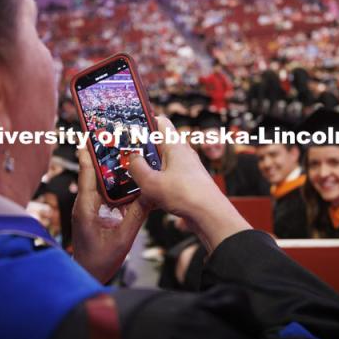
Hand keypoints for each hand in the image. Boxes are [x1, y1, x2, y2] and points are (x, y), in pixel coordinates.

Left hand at [72, 148, 150, 282]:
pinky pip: (104, 193)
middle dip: (102, 154)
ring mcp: (89, 207)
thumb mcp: (123, 237)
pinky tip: (126, 178)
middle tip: (112, 136)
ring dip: (109, 168)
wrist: (87, 275)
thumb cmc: (99, 260)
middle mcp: (85, 203)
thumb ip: (137, 214)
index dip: (88, 153)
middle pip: (93, 173)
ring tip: (121, 151)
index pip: (87, 173)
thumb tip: (151, 193)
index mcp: (86, 206)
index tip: (90, 134)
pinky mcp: (94, 212)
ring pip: (99, 182)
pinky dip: (114, 183)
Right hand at [129, 116, 250, 253]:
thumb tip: (132, 159)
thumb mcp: (151, 182)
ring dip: (149, 172)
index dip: (145, 121)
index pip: (160, 122)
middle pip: (158, 145)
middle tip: (128, 159)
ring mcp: (186, 169)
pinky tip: (148, 198)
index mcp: (175, 146)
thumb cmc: (188, 196)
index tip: (131, 128)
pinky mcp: (188, 184)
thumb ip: (137, 168)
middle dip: (143, 152)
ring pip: (162, 164)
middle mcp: (182, 154)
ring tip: (136, 181)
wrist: (210, 217)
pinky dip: (157, 186)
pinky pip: (168, 180)